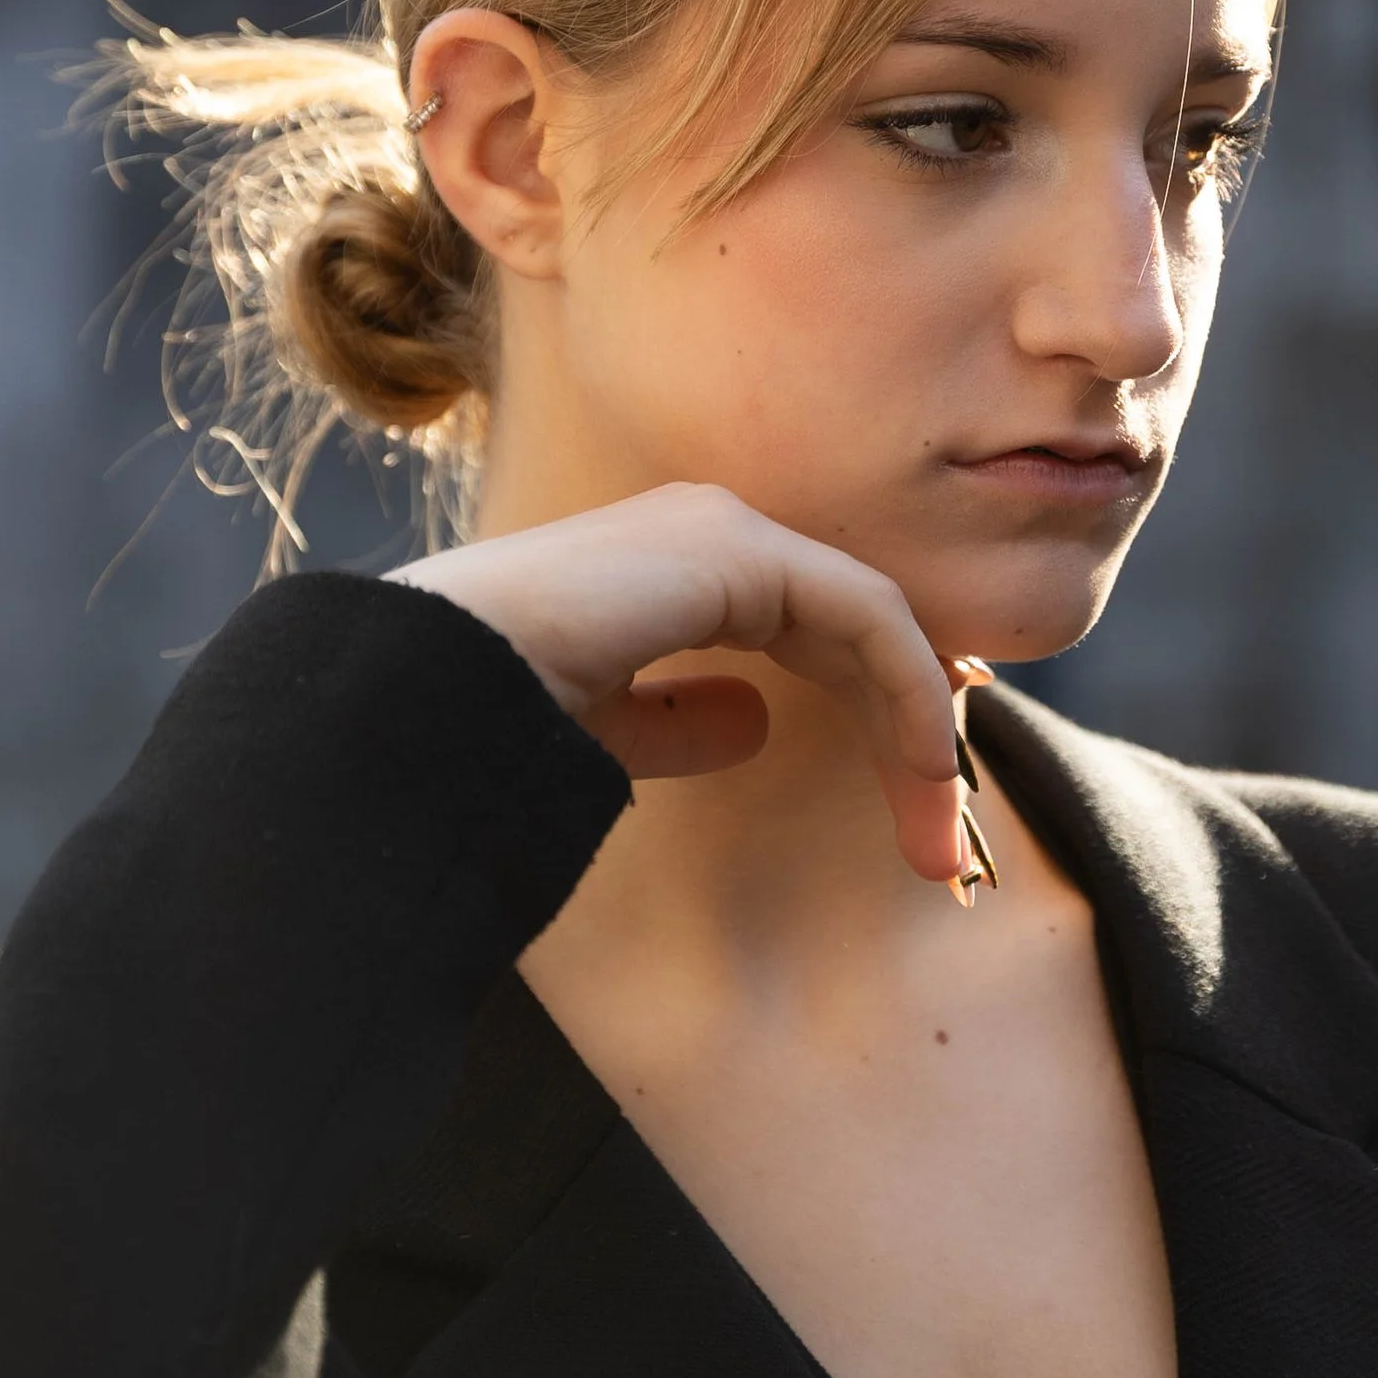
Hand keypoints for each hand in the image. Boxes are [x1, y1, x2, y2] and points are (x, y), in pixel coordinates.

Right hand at [391, 484, 968, 885]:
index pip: (808, 627)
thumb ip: (673, 719)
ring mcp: (726, 530)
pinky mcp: (743, 551)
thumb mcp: (599, 730)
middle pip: (852, 631)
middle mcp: (706, 531)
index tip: (919, 799)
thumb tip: (751, 722)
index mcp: (666, 566)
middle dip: (908, 737)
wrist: (432, 691)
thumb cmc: (489, 718)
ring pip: (875, 626)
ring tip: (943, 838)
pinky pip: (868, 618)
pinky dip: (910, 695)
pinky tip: (925, 772)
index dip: (874, 706)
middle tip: (945, 846)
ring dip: (921, 733)